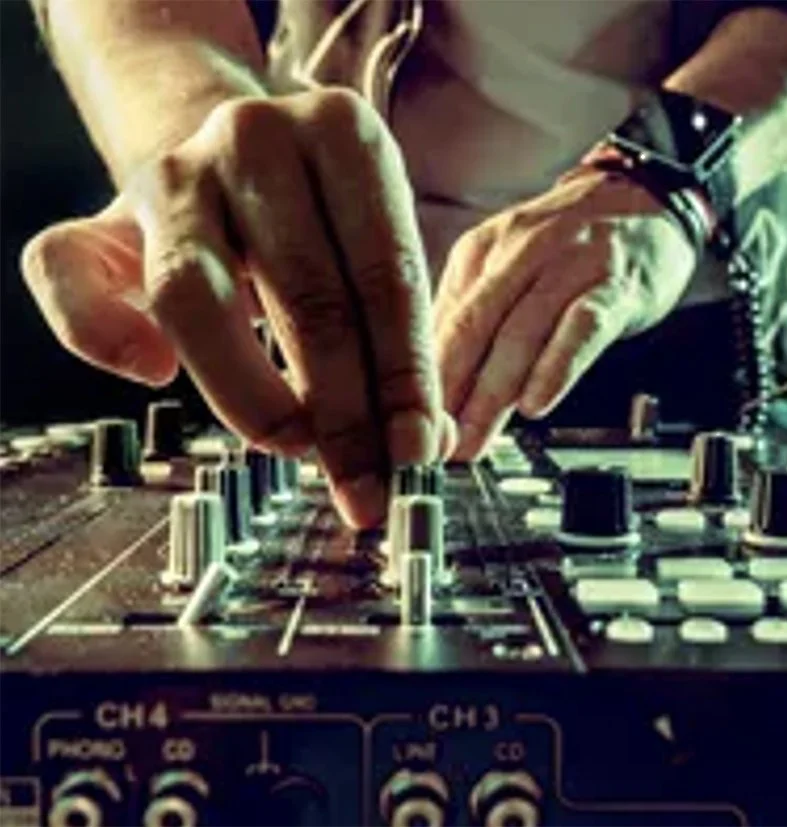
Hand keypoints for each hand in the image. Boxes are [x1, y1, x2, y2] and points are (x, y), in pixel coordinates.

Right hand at [22, 90, 449, 526]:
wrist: (223, 164)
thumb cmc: (311, 225)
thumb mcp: (368, 252)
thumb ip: (397, 338)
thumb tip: (423, 440)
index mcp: (345, 136)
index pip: (386, 275)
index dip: (403, 376)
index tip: (416, 451)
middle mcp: (256, 139)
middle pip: (307, 296)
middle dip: (344, 413)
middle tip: (365, 489)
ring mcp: (172, 173)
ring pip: (196, 299)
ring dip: (254, 401)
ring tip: (294, 450)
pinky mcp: (100, 216)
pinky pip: (68, 277)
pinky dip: (103, 337)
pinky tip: (153, 375)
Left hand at [434, 168, 697, 458]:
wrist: (645, 198)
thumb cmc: (569, 245)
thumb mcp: (506, 266)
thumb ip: (472, 314)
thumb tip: (433, 375)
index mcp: (483, 251)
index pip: (445, 319)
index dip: (424, 375)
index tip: (412, 419)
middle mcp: (522, 252)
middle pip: (474, 327)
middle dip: (449, 390)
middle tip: (437, 441)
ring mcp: (570, 265)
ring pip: (522, 332)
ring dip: (494, 394)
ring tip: (476, 438)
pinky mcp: (615, 285)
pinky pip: (581, 328)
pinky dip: (555, 367)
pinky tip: (536, 403)